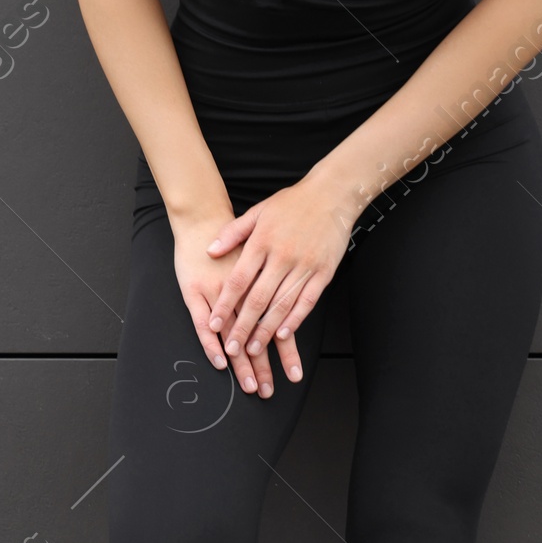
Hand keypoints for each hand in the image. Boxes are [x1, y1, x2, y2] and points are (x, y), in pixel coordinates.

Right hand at [169, 207, 281, 399]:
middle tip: (267, 391)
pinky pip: (202, 323)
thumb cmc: (238, 239)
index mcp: (262, 286)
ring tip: (251, 386)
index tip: (293, 376)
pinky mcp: (194, 291)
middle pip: (257, 335)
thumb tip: (291, 313)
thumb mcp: (266, 259)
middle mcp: (242, 292)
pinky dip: (211, 343)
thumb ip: (277, 283)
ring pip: (234, 335)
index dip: (286, 352)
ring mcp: (217, 293)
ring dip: (242, 362)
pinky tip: (220, 361)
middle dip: (264, 366)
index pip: (278, 325)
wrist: (205, 218)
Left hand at [202, 174, 357, 390]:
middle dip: (243, 327)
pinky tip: (283, 334)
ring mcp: (304, 265)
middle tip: (232, 349)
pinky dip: (295, 319)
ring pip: (282, 305)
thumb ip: (232, 233)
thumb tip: (210, 251)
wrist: (331, 194)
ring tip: (254, 349)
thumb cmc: (293, 202)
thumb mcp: (258, 211)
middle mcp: (282, 256)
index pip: (238, 280)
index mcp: (262, 242)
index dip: (225, 305)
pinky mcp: (324, 272)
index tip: (214, 325)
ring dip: (266, 330)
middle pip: (258, 299)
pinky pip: (307, 301)